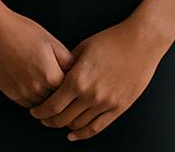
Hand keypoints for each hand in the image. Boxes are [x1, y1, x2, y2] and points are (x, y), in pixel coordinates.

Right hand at [0, 5, 74, 107]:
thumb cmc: (22, 31)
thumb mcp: (50, 41)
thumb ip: (67, 59)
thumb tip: (78, 72)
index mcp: (51, 75)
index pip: (70, 91)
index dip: (74, 88)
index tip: (77, 87)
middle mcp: (38, 88)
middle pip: (57, 101)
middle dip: (63, 98)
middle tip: (68, 96)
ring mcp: (24, 93)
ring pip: (43, 107)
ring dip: (48, 102)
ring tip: (54, 95)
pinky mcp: (11, 94)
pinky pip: (29, 104)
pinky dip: (35, 101)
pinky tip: (37, 90)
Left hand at [30, 15, 169, 140]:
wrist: (139, 42)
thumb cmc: (111, 40)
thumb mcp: (83, 48)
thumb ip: (68, 65)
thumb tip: (57, 75)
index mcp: (78, 79)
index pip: (53, 105)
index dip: (41, 111)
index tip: (35, 111)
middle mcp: (90, 95)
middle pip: (63, 118)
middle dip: (49, 120)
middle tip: (42, 119)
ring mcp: (105, 104)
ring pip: (79, 125)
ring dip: (65, 127)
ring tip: (57, 123)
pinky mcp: (119, 108)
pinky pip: (98, 127)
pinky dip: (84, 133)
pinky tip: (74, 134)